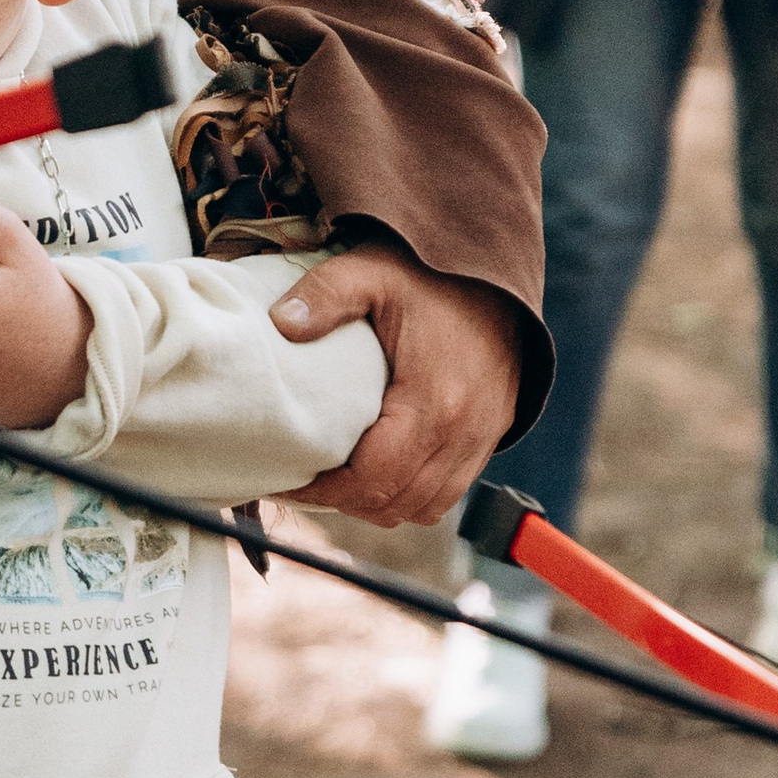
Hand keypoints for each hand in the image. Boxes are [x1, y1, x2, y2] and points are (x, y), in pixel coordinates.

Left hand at [270, 247, 523, 525]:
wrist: (496, 270)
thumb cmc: (430, 275)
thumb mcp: (370, 273)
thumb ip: (325, 295)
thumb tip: (281, 324)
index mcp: (434, 400)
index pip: (372, 478)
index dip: (323, 489)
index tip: (289, 478)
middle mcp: (466, 430)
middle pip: (395, 502)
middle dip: (344, 501)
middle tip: (305, 481)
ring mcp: (484, 436)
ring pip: (424, 508)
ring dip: (378, 503)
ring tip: (338, 482)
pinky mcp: (492, 435)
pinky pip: (448, 493)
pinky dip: (411, 495)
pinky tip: (380, 474)